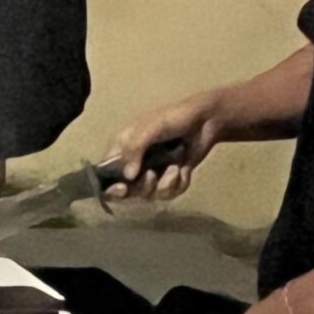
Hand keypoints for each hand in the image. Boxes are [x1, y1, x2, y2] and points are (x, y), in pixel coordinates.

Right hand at [104, 94, 220, 201]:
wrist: (206, 121)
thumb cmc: (173, 119)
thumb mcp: (149, 129)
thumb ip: (134, 150)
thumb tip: (128, 177)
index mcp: (123, 149)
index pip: (106, 173)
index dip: (109, 186)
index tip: (122, 189)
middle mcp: (135, 163)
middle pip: (128, 190)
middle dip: (142, 186)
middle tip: (152, 175)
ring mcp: (154, 172)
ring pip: (150, 194)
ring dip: (164, 184)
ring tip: (175, 168)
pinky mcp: (172, 178)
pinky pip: (169, 192)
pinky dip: (178, 183)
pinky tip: (184, 170)